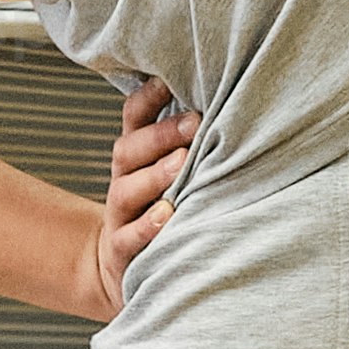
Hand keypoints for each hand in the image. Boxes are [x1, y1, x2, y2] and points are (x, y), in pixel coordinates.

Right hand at [79, 82, 198, 317]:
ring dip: (155, 176)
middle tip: (194, 123)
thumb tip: (228, 95)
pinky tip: (168, 216)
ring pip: (127, 191)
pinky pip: (129, 238)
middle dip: (161, 135)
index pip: (134, 118)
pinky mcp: (122, 252)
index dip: (148, 97)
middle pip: (128, 151)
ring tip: (182, 163)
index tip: (170, 80)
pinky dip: (148, 227)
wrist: (119, 268)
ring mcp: (120, 217)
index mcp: (135, 156)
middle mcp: (123, 181)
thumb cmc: (162, 209)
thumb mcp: (168, 172)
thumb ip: (187, 142)